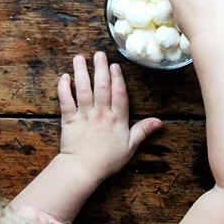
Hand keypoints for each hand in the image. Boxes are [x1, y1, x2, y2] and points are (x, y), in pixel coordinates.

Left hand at [57, 52, 162, 181]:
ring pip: (83, 89)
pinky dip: (64, 88)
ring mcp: (84, 115)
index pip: (119, 94)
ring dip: (82, 72)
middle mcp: (101, 114)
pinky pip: (66, 101)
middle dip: (100, 68)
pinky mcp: (69, 119)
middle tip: (99, 53)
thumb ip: (142, 131)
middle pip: (102, 86)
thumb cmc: (108, 160)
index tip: (115, 64)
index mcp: (117, 119)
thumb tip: (159, 121)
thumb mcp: (130, 147)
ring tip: (79, 58)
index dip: (118, 78)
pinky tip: (65, 77)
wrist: (83, 170)